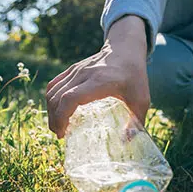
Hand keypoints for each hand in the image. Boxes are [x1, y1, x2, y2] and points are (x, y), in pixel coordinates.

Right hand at [46, 16, 148, 137]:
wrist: (126, 49)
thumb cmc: (135, 77)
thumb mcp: (142, 100)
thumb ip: (136, 122)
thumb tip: (126, 142)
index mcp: (100, 82)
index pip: (70, 98)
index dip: (62, 117)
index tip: (63, 133)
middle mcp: (84, 74)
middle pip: (57, 97)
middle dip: (54, 119)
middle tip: (60, 135)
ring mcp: (76, 70)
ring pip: (53, 91)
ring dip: (51, 111)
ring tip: (57, 127)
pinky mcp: (72, 69)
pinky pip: (54, 85)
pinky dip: (51, 100)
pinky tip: (56, 112)